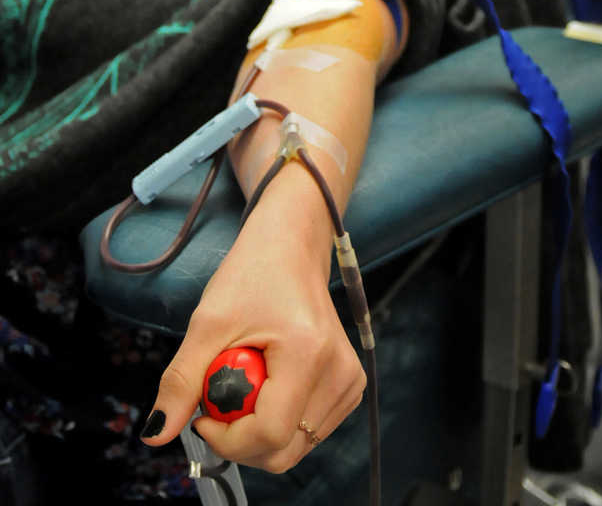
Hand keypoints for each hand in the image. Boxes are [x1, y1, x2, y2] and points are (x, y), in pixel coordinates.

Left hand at [140, 163, 366, 471]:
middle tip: (221, 393)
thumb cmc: (253, 274)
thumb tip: (155, 434)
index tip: (203, 413)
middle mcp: (340, 373)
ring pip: (293, 448)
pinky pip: (306, 433)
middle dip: (240, 437)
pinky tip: (269, 383)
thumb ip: (181, 382)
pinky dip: (279, 420)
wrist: (291, 246)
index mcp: (309, 353)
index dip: (226, 437)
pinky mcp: (349, 387)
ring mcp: (349, 382)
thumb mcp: (209, 323)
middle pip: (283, 451)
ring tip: (248, 377)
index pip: (270, 435)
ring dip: (258, 428)